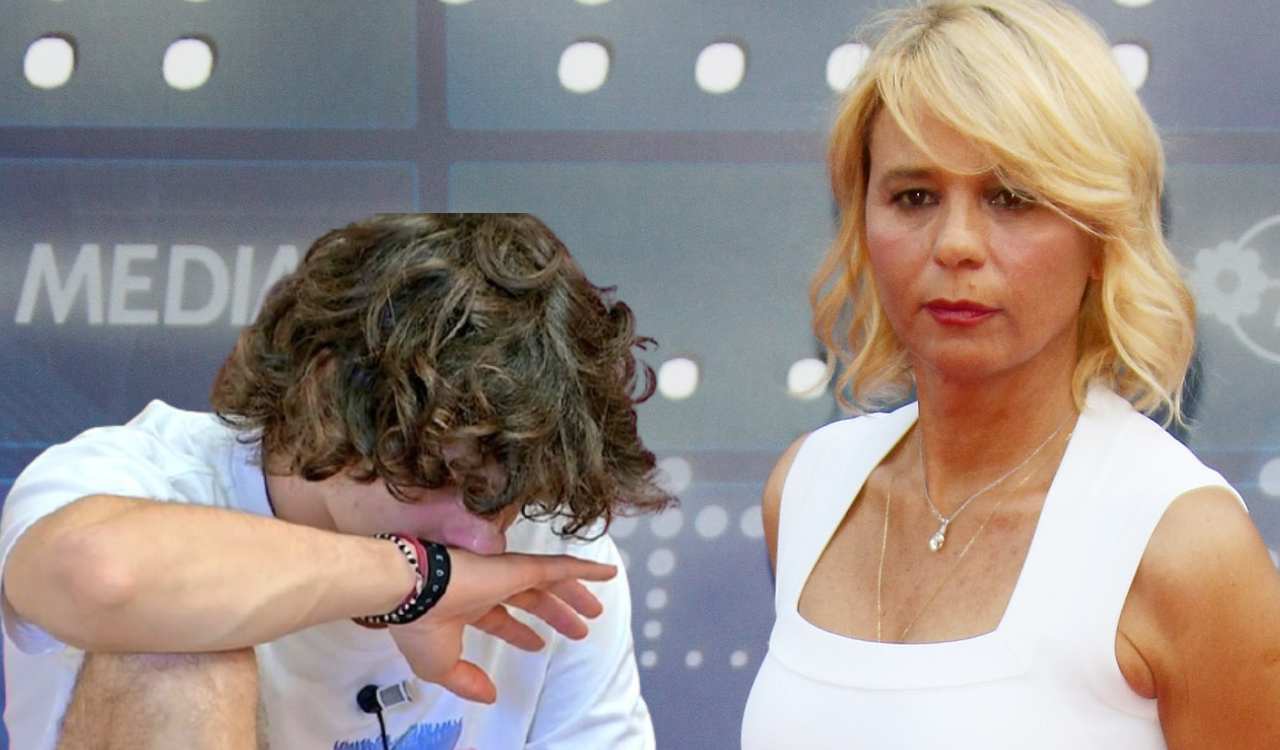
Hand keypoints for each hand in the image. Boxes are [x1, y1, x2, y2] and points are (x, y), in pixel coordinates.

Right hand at [388, 548, 615, 702]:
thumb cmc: (420, 625)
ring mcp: (504, 575)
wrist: (412, 589)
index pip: (501, 619)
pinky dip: (586, 569)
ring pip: (549, 583)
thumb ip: (467, 681)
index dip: (521, 633)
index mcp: (467, 608)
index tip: (538, 644)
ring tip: (596, 609)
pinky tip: (607, 573)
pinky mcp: (519, 567)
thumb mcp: (441, 666)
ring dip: (574, 595)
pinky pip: (561, 567)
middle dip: (554, 614)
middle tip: (578, 628)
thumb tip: (489, 695)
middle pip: (531, 600)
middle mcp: (488, 588)